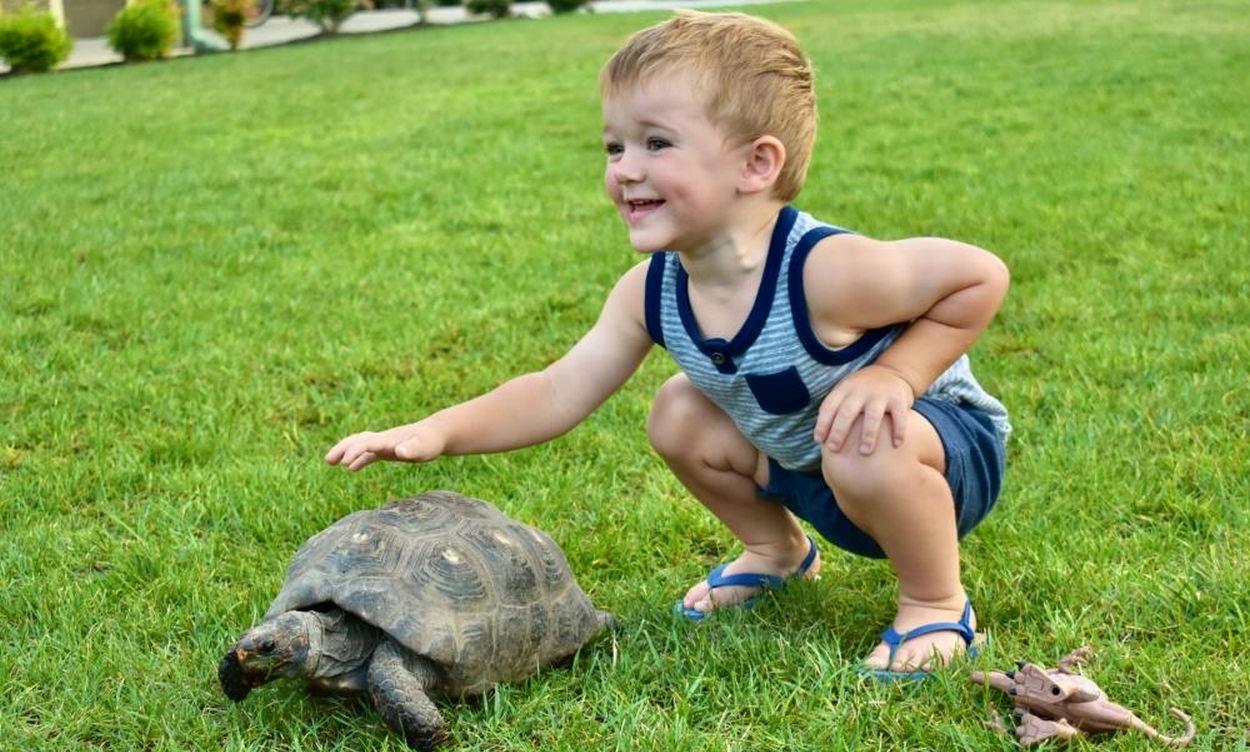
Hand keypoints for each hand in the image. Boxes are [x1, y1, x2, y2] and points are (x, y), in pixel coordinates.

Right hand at [323, 421, 446, 470]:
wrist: (436, 434)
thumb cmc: (430, 442)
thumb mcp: (424, 447)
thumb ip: (411, 449)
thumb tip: (401, 451)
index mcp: (389, 439)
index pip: (367, 443)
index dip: (356, 452)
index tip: (346, 463)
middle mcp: (383, 439)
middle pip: (357, 441)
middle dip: (342, 449)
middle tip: (328, 460)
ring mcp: (384, 443)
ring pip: (359, 445)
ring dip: (345, 452)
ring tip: (329, 461)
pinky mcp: (387, 449)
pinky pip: (369, 453)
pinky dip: (359, 459)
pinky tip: (352, 469)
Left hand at [814, 365, 914, 454]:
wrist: (892, 371)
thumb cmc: (861, 391)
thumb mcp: (846, 393)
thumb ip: (834, 410)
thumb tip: (819, 440)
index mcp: (844, 390)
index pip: (829, 406)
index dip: (822, 423)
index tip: (819, 441)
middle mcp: (860, 391)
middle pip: (847, 412)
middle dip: (839, 431)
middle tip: (834, 449)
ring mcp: (880, 394)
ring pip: (872, 415)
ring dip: (868, 434)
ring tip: (864, 452)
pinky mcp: (898, 398)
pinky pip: (899, 416)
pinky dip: (898, 430)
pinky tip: (896, 445)